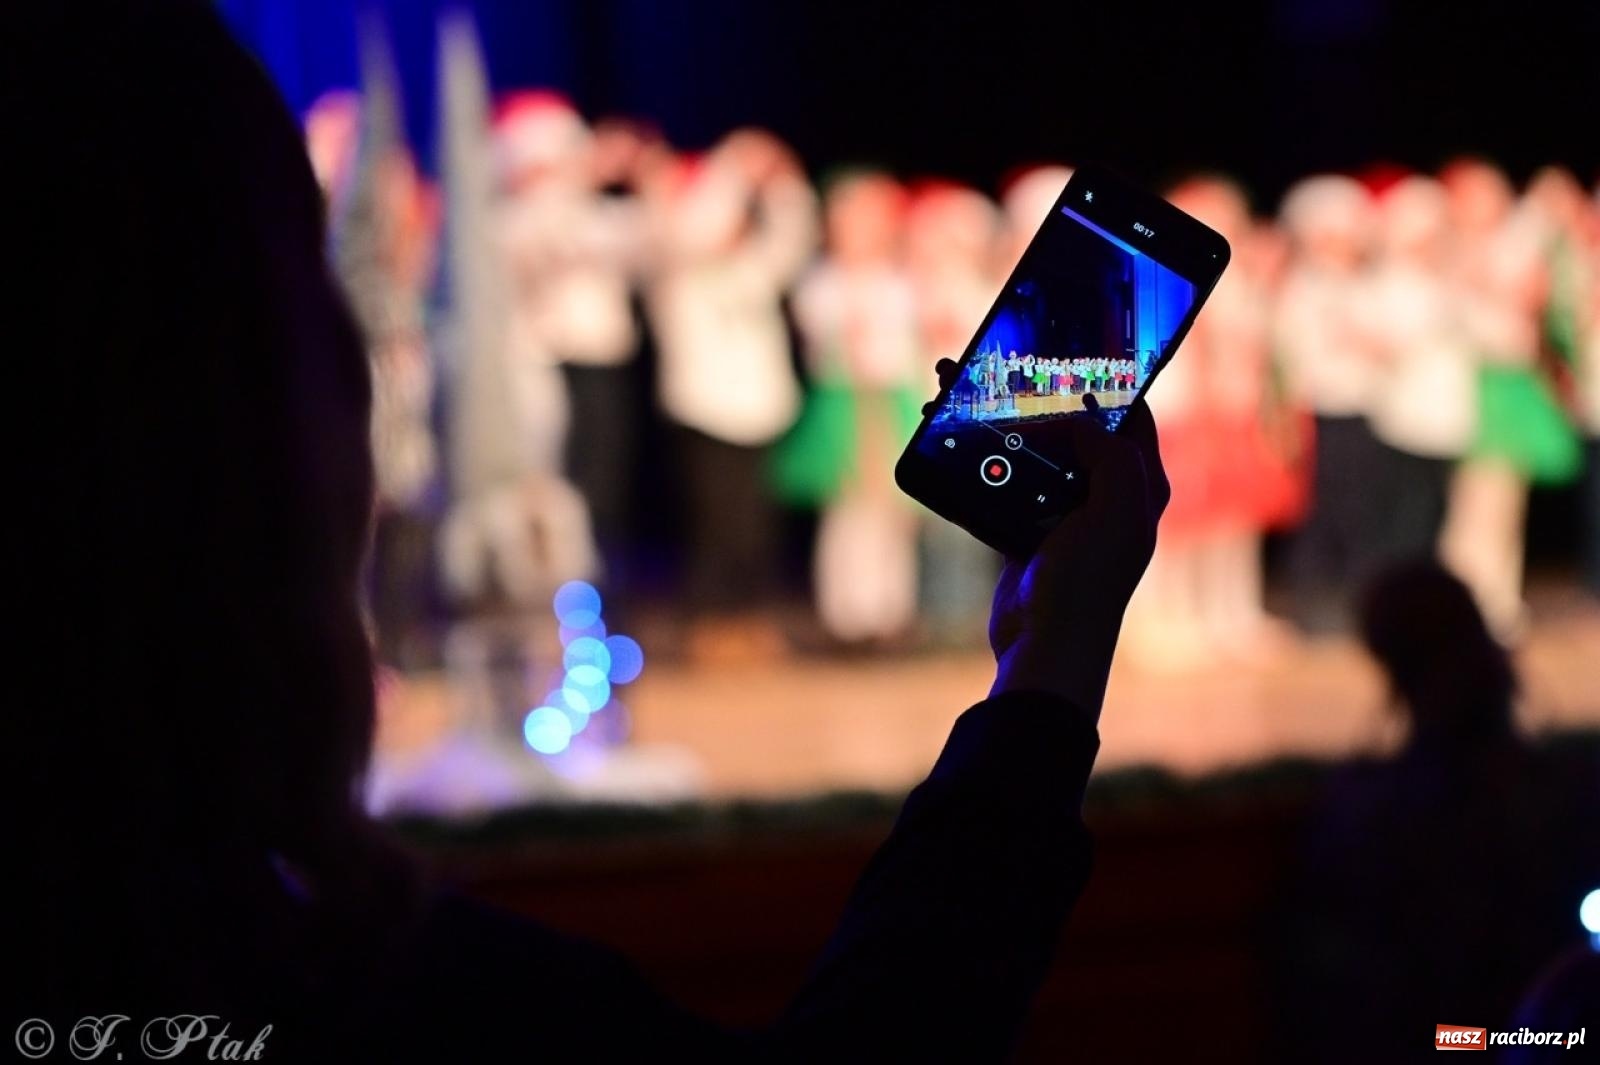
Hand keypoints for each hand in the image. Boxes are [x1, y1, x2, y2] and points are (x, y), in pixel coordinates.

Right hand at [926, 358, 1169, 721]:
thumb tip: (1076, 420)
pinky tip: (949, 441)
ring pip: (1029, 455)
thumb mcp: (1116, 506)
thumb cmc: (1089, 581)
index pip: (1131, 416)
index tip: (1073, 350)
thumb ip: (1108, 452)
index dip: (1107, 381)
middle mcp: (1106, 497)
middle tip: (1002, 369)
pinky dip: (977, 465)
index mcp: (1140, 486)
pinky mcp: (1025, 534)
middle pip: (1071, 430)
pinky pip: (1001, 487)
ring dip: (996, 428)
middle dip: (1035, 399)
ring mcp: (1063, 515)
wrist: (1046, 644)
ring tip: (959, 398)